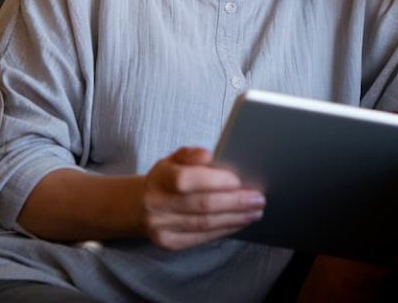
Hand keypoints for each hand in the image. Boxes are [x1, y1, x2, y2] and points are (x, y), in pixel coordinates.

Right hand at [137, 147, 264, 250]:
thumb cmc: (166, 177)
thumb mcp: (174, 158)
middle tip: (258, 198)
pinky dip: (224, 229)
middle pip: (201, 205)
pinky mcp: (169, 243)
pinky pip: (201, 237)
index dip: (214, 181)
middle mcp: (157, 204)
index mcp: (160, 178)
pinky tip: (239, 222)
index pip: (186, 180)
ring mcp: (161, 227)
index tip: (238, 180)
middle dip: (234, 202)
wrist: (140, 205)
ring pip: (204, 224)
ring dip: (234, 218)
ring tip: (254, 211)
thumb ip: (191, 154)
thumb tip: (208, 155)